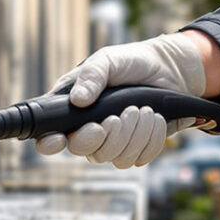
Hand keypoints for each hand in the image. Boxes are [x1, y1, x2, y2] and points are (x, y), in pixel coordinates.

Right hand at [34, 33, 211, 168]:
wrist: (169, 69)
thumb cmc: (131, 62)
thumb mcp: (107, 60)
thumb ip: (91, 76)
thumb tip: (78, 100)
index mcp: (72, 109)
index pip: (50, 136)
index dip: (49, 143)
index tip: (61, 139)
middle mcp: (89, 130)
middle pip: (86, 152)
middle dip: (108, 136)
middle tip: (121, 114)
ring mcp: (113, 143)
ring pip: (116, 158)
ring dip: (134, 134)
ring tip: (143, 108)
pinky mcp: (137, 149)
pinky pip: (140, 158)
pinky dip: (151, 138)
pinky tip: (155, 118)